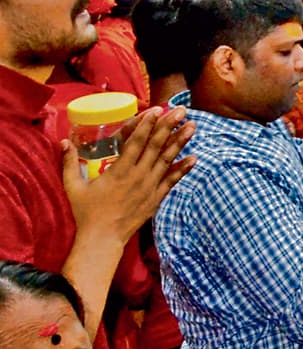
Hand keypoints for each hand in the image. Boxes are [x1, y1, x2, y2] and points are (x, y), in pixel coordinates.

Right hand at [62, 106, 195, 240]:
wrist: (102, 239)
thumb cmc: (86, 213)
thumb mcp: (73, 187)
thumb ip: (69, 163)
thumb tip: (63, 142)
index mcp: (118, 171)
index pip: (136, 142)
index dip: (147, 124)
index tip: (157, 109)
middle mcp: (137, 176)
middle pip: (156, 146)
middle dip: (169, 126)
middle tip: (182, 110)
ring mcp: (149, 187)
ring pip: (167, 160)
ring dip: (180, 141)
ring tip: (193, 125)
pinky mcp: (156, 198)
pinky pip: (172, 180)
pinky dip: (183, 168)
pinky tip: (194, 157)